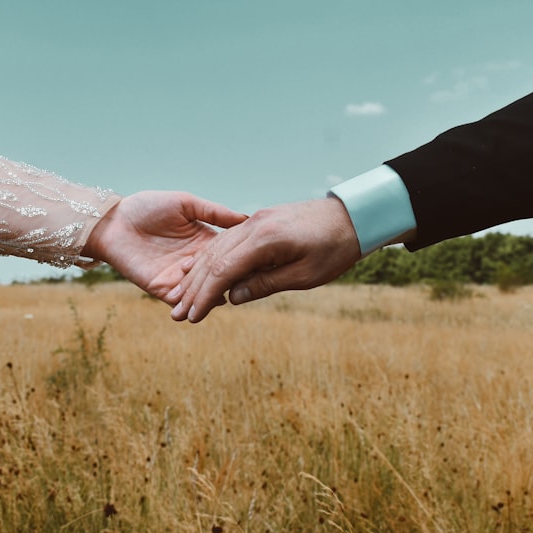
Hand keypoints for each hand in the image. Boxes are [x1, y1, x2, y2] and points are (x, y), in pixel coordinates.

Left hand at [81, 191, 246, 301]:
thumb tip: (246, 219)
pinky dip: (194, 302)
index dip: (245, 257)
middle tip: (256, 282)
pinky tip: (209, 300)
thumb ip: (215, 213)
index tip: (265, 260)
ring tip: (235, 293)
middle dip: (235, 280)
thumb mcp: (186, 203)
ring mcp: (179, 277)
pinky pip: (181, 300)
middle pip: (220, 276)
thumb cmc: (147, 207)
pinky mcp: (161, 289)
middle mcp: (194, 262)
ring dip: (217, 294)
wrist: (113, 221)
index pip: (230, 254)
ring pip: (203, 292)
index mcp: (204, 241)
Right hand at [168, 197, 361, 321]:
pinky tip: (200, 271)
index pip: (224, 270)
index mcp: (265, 239)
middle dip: (194, 288)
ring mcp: (255, 220)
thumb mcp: (305, 276)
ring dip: (199, 274)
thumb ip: (266, 285)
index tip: (192, 316)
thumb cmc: (336, 249)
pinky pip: (228, 241)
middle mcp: (254, 225)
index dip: (205, 295)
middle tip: (177, 314)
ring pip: (217, 248)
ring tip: (183, 297)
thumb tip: (232, 297)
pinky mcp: (260, 220)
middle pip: (213, 258)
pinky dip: (212, 259)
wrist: (355, 216)